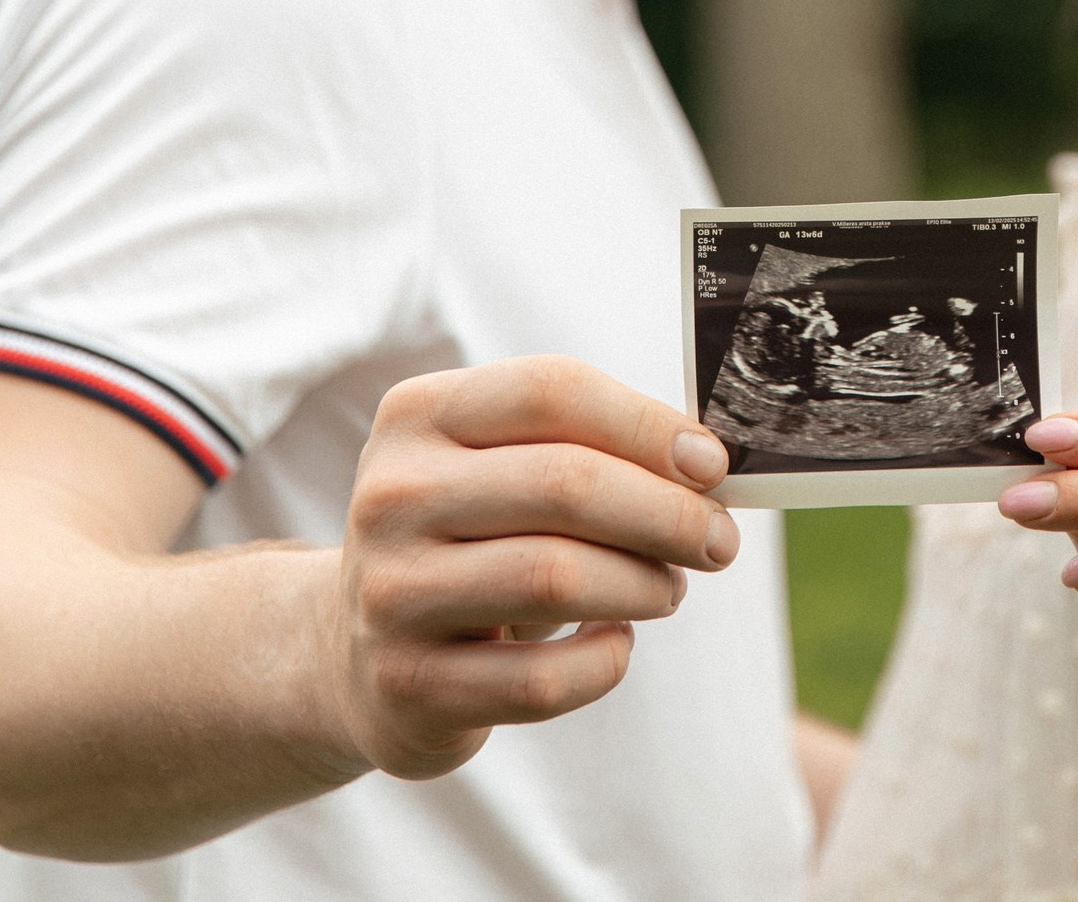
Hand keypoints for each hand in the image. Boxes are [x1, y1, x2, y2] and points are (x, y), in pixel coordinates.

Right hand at [328, 356, 738, 779]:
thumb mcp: (501, 470)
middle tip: (719, 541)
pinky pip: (542, 679)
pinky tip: (614, 643)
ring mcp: (390, 593)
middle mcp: (392, 496)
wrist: (359, 653)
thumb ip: (589, 448)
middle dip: (668, 514)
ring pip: (555, 578)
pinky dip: (604, 661)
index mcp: (418, 416)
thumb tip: (708, 466)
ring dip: (644, 585)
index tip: (713, 465)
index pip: (551, 391)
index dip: (648, 425)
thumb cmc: (471, 540)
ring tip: (668, 589)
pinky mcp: (406, 685)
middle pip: (565, 484)